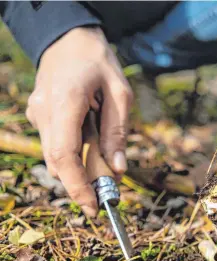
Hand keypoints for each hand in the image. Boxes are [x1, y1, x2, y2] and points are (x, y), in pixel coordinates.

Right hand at [26, 27, 132, 215]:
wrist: (68, 40)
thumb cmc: (98, 63)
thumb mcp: (120, 93)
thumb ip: (117, 132)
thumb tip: (118, 169)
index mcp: (66, 101)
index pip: (65, 155)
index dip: (78, 186)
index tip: (94, 206)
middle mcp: (44, 112)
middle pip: (57, 163)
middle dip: (81, 183)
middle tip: (107, 190)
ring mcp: (37, 115)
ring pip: (54, 158)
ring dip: (78, 170)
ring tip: (102, 162)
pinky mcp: (39, 117)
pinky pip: (54, 146)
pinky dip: (72, 156)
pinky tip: (89, 144)